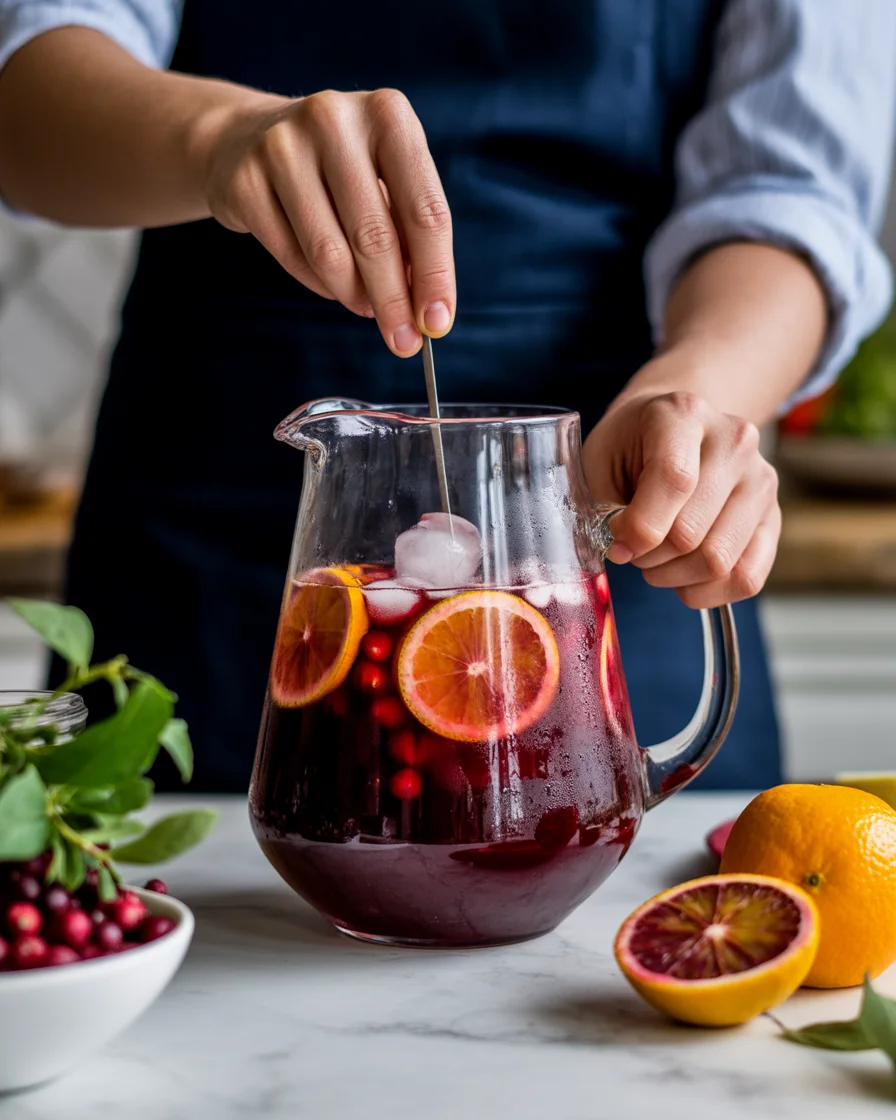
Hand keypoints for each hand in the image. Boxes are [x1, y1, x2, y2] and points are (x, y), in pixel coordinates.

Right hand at [204, 89, 453, 355]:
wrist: (247, 139)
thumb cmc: (339, 172)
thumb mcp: (385, 183)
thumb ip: (409, 237)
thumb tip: (426, 310)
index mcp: (388, 115)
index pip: (426, 211)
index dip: (435, 275)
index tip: (437, 323)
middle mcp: (335, 119)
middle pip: (376, 237)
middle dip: (393, 301)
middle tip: (402, 342)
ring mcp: (283, 146)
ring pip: (330, 253)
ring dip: (354, 295)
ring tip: (365, 307)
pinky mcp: (244, 179)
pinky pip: (291, 256)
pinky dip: (318, 284)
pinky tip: (330, 284)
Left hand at [582, 390, 780, 607]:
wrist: (673, 431)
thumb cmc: (629, 448)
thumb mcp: (601, 461)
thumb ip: (605, 507)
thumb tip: (625, 552)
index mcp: (684, 414)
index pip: (675, 480)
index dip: (639, 527)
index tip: (616, 542)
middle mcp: (735, 441)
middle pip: (692, 531)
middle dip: (650, 556)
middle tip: (633, 549)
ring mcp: (761, 479)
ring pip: (719, 560)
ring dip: (675, 576)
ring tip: (656, 560)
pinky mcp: (773, 517)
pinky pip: (747, 577)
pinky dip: (708, 592)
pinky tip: (684, 578)